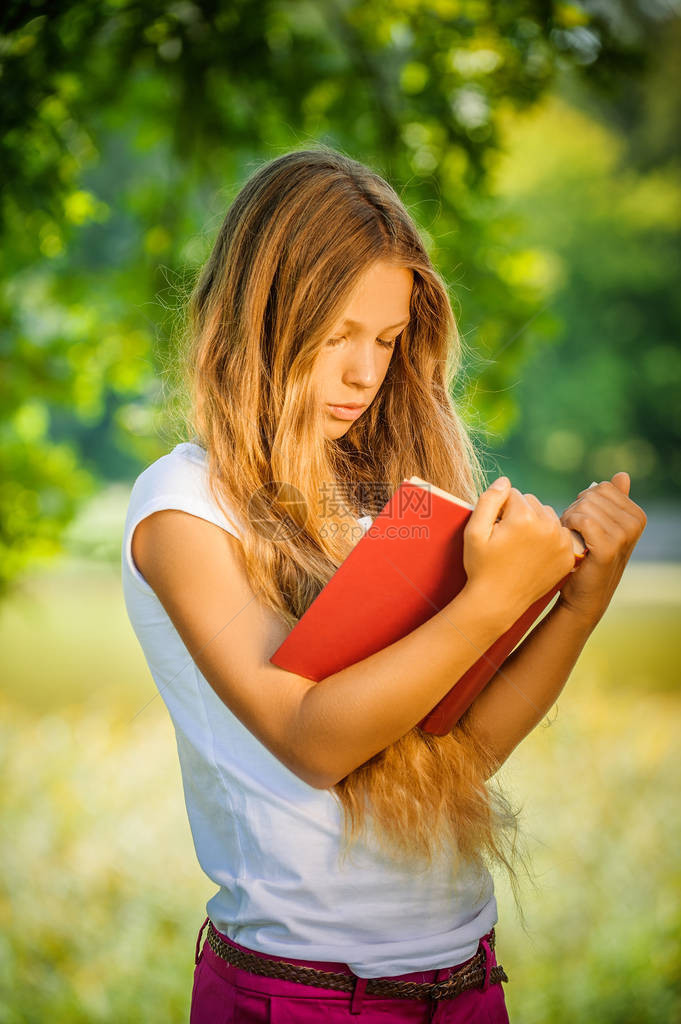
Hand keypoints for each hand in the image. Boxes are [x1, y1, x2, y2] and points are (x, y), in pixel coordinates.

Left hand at [556, 471, 646, 626]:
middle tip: (574, 533)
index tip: (581, 524)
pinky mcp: (608, 548)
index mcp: (637, 515)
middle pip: (591, 496)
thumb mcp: (603, 528)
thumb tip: (622, 475)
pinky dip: (569, 528)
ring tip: (572, 540)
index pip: (601, 489)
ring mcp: (624, 536)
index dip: (584, 503)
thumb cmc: (588, 559)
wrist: (584, 596)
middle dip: (575, 511)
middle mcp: (635, 524)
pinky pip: (582, 520)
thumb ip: (614, 501)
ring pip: (584, 507)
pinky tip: (570, 542)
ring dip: (569, 521)